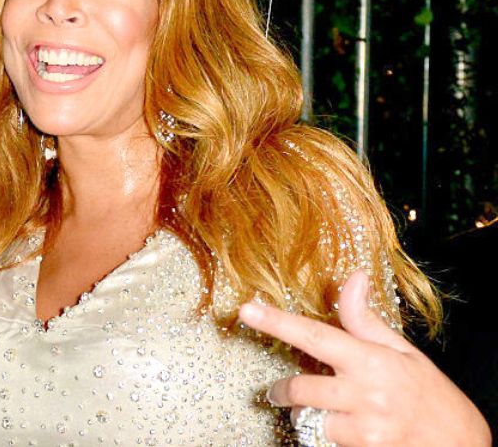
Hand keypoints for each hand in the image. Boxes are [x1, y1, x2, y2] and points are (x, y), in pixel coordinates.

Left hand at [239, 271, 489, 445]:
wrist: (462, 445)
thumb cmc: (430, 394)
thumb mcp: (401, 352)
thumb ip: (365, 320)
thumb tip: (352, 277)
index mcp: (372, 361)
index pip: (314, 335)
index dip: (276, 322)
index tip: (246, 310)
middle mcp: (366, 395)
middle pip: (299, 388)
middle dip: (282, 390)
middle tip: (280, 390)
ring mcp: (365, 429)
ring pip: (308, 420)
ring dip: (306, 416)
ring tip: (326, 411)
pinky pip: (323, 441)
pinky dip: (325, 435)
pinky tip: (345, 430)